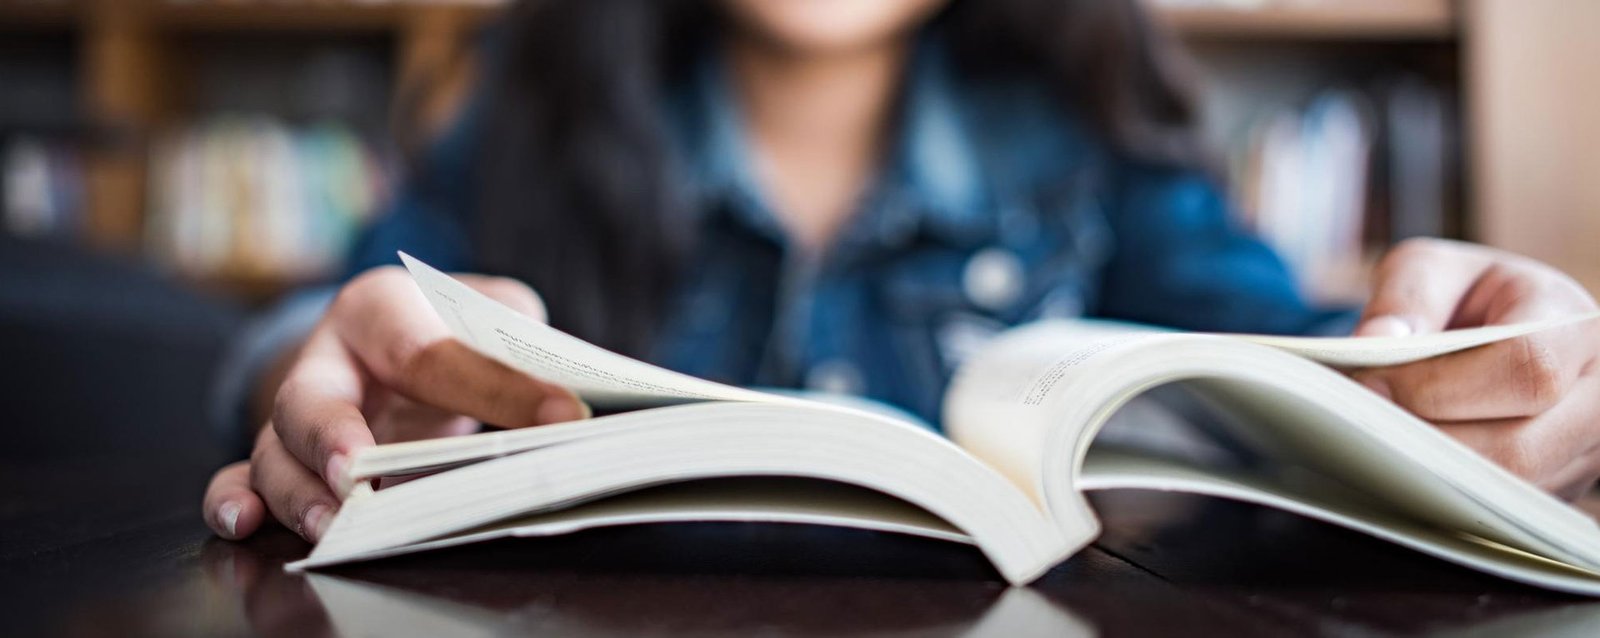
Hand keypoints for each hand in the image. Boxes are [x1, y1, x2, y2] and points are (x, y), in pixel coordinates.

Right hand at [202, 267, 588, 541]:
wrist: (394, 333)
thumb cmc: (451, 325)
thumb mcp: (492, 314)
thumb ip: (522, 347)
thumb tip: (570, 403)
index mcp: (381, 306)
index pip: (432, 350)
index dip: (495, 387)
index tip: (562, 416)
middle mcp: (326, 357)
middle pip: (310, 398)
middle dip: (333, 439)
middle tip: (360, 476)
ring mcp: (295, 410)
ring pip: (274, 452)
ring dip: (297, 494)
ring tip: (330, 526)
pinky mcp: (282, 454)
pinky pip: (238, 476)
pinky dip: (232, 501)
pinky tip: (244, 523)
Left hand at [1351, 239, 1599, 498]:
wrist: (1507, 326)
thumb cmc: (1471, 297)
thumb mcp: (1435, 270)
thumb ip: (1407, 296)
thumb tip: (1377, 341)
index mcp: (1575, 326)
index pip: (1526, 368)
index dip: (1439, 385)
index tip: (1368, 382)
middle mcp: (1598, 394)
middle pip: (1519, 446)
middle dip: (1427, 440)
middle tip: (1358, 424)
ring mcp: (1586, 450)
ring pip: (1510, 489)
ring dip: (1431, 473)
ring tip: (1373, 443)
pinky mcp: (1558, 487)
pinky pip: (1501, 511)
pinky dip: (1444, 491)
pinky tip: (1401, 464)